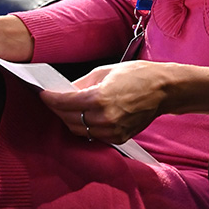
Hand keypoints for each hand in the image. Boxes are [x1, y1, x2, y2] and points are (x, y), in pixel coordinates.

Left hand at [40, 60, 208, 143]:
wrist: (165, 89)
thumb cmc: (138, 75)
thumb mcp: (106, 71)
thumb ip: (82, 83)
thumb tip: (65, 90)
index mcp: (99, 98)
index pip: (64, 103)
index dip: (50, 99)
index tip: (43, 94)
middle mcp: (104, 118)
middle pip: (69, 119)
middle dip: (58, 110)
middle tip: (53, 100)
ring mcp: (112, 131)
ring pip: (80, 131)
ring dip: (70, 120)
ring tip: (67, 109)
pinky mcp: (119, 138)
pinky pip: (94, 136)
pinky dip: (86, 127)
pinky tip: (84, 117)